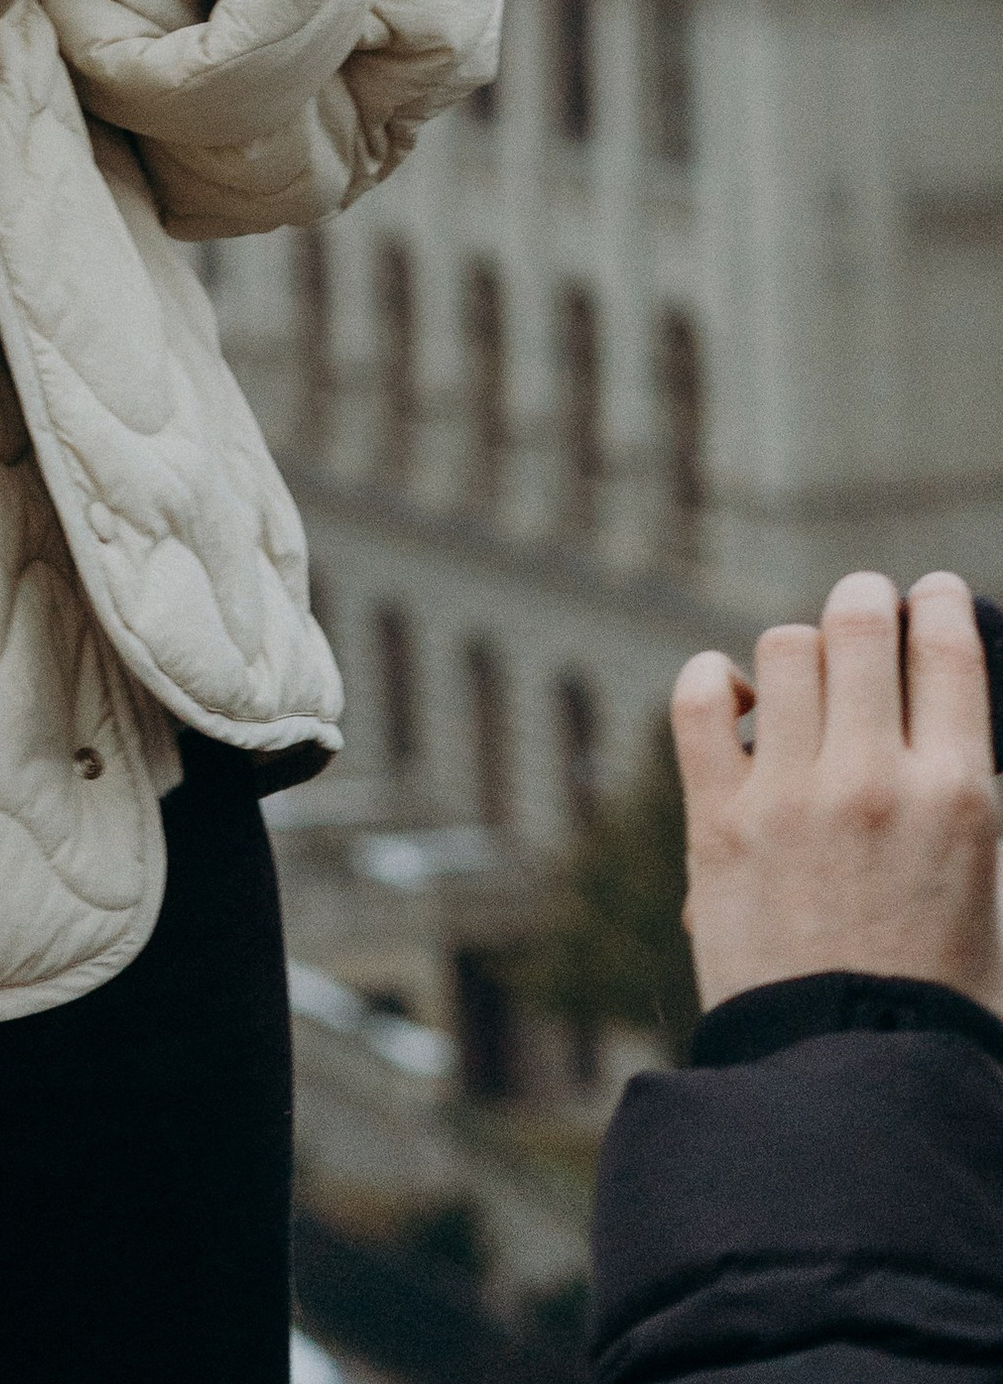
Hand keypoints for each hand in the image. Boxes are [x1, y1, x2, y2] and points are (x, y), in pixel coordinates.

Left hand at [672, 569, 1002, 1014]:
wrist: (851, 1078)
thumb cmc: (934, 998)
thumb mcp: (987, 894)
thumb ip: (958, 803)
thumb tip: (940, 736)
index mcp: (958, 797)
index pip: (946, 648)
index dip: (937, 603)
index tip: (931, 594)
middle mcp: (873, 779)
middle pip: (858, 623)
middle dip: (864, 599)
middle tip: (863, 604)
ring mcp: (788, 795)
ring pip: (782, 648)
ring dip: (797, 649)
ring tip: (804, 674)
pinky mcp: (716, 821)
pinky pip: (698, 700)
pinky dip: (713, 682)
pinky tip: (733, 701)